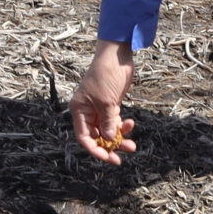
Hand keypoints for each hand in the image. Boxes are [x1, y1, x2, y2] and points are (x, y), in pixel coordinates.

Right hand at [71, 41, 137, 164]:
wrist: (117, 56)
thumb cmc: (105, 75)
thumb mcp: (106, 101)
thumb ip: (108, 122)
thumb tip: (111, 140)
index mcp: (79, 111)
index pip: (84, 137)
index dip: (94, 149)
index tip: (107, 157)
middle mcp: (87, 112)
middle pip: (97, 136)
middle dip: (109, 146)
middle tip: (120, 157)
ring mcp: (100, 109)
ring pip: (108, 131)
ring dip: (120, 139)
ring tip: (132, 146)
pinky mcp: (111, 105)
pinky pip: (116, 122)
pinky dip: (123, 126)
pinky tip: (131, 124)